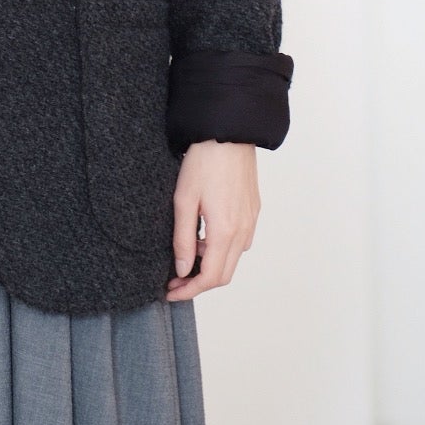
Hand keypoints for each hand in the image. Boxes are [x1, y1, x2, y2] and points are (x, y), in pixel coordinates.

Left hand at [165, 139, 259, 300]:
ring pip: (233, 259)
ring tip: (187, 253)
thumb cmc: (204, 162)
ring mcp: (251, 221)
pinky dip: (222, 249)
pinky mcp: (253, 211)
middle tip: (175, 279)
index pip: (210, 278)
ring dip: (211, 265)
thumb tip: (183, 270)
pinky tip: (205, 235)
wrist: (228, 133)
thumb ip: (183, 240)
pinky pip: (240, 242)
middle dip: (199, 282)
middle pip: (224, 274)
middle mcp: (243, 232)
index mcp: (225, 232)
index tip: (171, 291)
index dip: (189, 290)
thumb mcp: (184, 201)